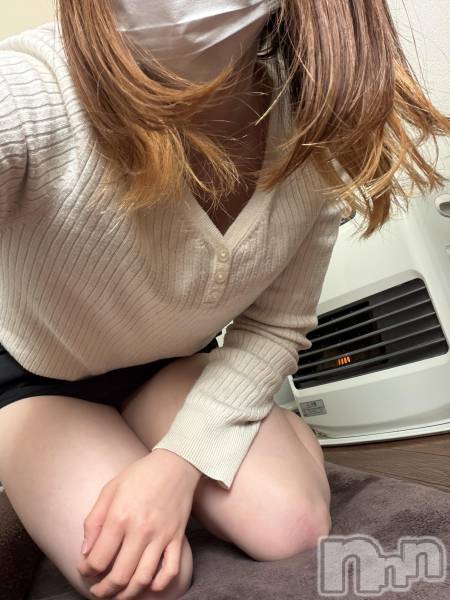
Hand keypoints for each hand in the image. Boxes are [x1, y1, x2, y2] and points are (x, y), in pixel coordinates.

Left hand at [77, 448, 201, 597]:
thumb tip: (85, 552)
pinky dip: (158, 585)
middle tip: (97, 591)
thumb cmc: (140, 474)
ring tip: (117, 594)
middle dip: (103, 591)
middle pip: (119, 576)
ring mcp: (161, 536)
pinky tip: (147, 585)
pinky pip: (170, 571)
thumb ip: (94, 520)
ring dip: (127, 594)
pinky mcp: (177, 538)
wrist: (176, 463)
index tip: (85, 569)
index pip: (98, 559)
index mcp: (120, 517)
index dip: (87, 571)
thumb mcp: (110, 489)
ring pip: (143, 580)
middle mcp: (141, 530)